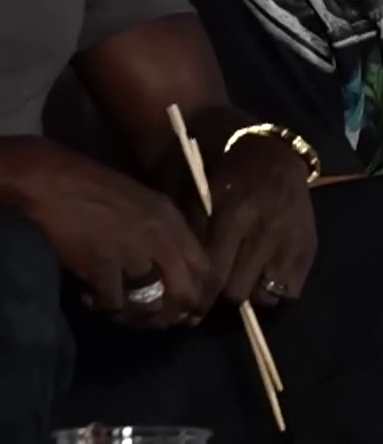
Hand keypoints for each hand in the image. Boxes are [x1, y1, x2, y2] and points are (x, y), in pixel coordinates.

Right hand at [0, 137, 212, 326]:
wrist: (56, 182)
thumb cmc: (99, 188)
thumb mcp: (147, 202)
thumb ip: (166, 230)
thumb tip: (177, 264)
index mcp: (172, 220)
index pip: (204, 265)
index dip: (202, 292)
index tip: (195, 309)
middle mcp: (159, 238)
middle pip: (184, 289)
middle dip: (179, 313)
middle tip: (168, 323)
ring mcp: (131, 254)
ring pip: (150, 302)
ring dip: (141, 315)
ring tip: (130, 314)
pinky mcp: (101, 267)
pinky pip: (114, 302)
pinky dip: (107, 307)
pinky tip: (97, 301)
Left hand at [200, 134, 317, 308]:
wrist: (278, 158)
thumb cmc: (233, 177)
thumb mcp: (204, 196)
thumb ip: (196, 235)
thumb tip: (184, 279)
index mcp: (237, 215)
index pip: (216, 273)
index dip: (202, 297)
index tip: (193, 309)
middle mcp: (268, 231)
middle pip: (241, 290)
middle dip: (227, 294)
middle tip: (221, 287)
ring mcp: (293, 241)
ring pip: (269, 294)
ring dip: (254, 293)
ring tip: (246, 281)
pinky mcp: (310, 247)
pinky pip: (293, 289)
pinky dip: (279, 289)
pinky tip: (268, 276)